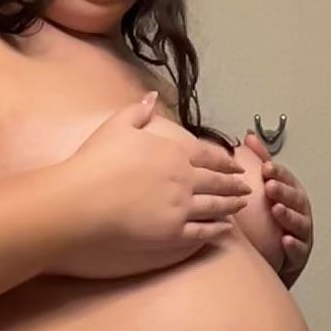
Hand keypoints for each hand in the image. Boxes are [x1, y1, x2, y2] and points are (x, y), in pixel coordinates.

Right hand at [53, 93, 250, 278]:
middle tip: (247, 186)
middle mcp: (183, 179)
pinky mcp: (172, 233)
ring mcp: (180, 208)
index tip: (237, 164)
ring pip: (214, 206)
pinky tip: (225, 229)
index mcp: (173, 152)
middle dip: (234, 183)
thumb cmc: (96, 162)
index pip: (208, 155)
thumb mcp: (117, 127)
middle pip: (216, 181)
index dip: (225, 160)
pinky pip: (201, 231)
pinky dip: (217, 229)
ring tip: (242, 204)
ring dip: (231, 205)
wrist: (83, 200)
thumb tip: (151, 97)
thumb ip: (138, 111)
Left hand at [244, 132, 313, 286]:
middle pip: (295, 198)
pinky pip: (298, 249)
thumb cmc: (273, 220)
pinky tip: (285, 240)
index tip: (266, 168)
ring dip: (288, 215)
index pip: (287, 179)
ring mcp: (301, 232)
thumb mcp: (267, 189)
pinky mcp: (299, 253)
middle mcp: (299, 211)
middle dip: (283, 191)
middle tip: (270, 186)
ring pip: (298, 222)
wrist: (277, 257)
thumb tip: (248, 136)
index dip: (278, 173)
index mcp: (291, 194)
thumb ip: (260, 163)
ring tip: (277, 210)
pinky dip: (293, 244)